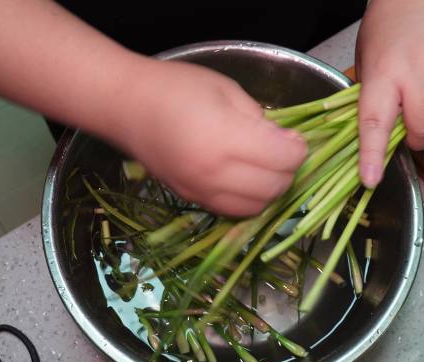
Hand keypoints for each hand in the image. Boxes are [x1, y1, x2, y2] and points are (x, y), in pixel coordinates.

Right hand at [112, 60, 306, 216]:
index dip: (298, 149)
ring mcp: (201, 191)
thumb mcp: (227, 90)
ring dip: (271, 190)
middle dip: (289, 171)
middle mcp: (215, 173)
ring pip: (256, 207)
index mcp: (226, 139)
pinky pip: (232, 211)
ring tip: (267, 167)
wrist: (125, 107)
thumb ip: (260, 119)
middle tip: (283, 151)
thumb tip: (284, 142)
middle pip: (275, 188)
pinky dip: (248, 200)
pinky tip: (246, 179)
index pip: (284, 159)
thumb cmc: (175, 87)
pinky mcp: (191, 199)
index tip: (294, 138)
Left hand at [355, 0, 423, 186]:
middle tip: (411, 129)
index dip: (372, 154)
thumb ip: (376, 99)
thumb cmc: (387, 32)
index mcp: (383, 74)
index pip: (375, 121)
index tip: (371, 180)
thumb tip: (382, 139)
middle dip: (418, 137)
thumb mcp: (368, 64)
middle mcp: (416, 71)